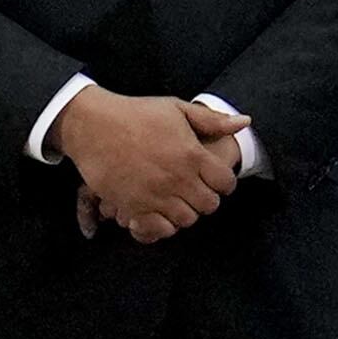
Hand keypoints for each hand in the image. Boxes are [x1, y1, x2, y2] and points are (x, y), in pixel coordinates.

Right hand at [50, 90, 251, 242]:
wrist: (93, 126)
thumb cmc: (137, 114)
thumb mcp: (177, 108)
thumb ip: (212, 120)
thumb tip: (244, 122)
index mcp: (192, 155)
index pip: (225, 183)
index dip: (224, 183)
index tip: (215, 179)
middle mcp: (178, 179)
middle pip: (208, 205)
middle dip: (206, 199)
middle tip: (196, 190)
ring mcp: (155, 196)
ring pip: (186, 220)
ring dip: (185, 212)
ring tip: (177, 199)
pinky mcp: (133, 207)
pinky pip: (159, 230)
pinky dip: (162, 225)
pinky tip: (158, 211)